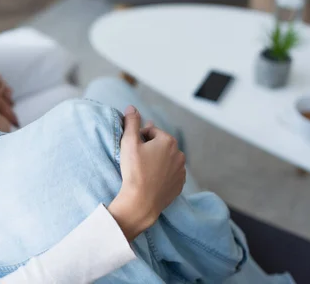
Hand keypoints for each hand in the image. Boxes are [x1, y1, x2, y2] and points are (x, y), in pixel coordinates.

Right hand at [108, 106, 185, 240]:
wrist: (141, 202)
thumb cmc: (134, 171)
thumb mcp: (129, 142)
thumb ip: (131, 122)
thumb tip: (132, 107)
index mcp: (168, 141)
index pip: (150, 132)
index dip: (139, 139)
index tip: (132, 150)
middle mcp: (179, 154)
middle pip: (160, 145)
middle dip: (149, 148)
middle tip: (136, 160)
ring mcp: (181, 170)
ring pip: (166, 159)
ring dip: (157, 161)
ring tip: (143, 171)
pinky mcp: (179, 184)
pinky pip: (170, 174)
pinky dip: (162, 174)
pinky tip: (151, 180)